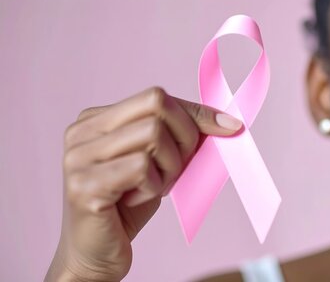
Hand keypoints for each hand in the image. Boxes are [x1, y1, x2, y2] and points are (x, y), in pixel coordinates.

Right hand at [45, 87, 242, 281]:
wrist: (95, 255)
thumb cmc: (128, 206)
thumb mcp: (157, 162)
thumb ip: (177, 136)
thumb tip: (224, 122)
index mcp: (96, 119)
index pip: (156, 97)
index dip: (196, 112)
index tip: (228, 127)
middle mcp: (82, 132)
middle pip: (157, 107)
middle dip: (184, 138)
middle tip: (176, 169)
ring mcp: (78, 158)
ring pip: (153, 135)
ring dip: (169, 167)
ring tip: (153, 187)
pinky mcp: (84, 185)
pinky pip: (142, 168)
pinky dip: (153, 187)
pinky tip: (137, 200)